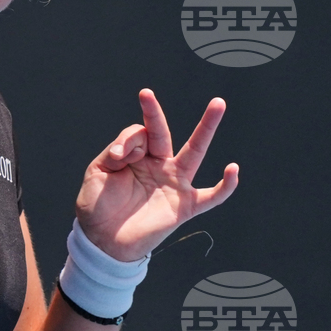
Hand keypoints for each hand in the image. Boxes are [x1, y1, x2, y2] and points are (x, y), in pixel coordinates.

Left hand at [76, 88, 239, 261]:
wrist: (102, 241)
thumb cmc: (97, 205)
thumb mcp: (97, 173)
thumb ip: (113, 154)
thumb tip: (133, 149)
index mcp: (136, 155)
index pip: (140, 133)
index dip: (129, 141)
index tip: (118, 156)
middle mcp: (158, 164)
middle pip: (166, 132)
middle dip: (163, 112)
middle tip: (164, 90)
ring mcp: (174, 184)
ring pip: (194, 152)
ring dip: (206, 127)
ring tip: (218, 103)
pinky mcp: (185, 206)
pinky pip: (211, 196)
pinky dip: (225, 186)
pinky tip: (233, 170)